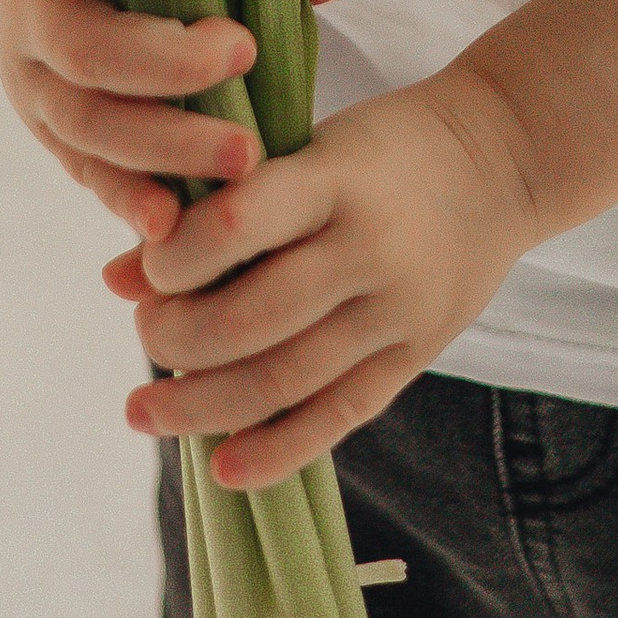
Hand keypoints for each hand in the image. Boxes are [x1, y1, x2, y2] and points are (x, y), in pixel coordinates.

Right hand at [0, 0, 360, 250]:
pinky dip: (131, 200)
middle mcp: (29, 15)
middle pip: (83, 47)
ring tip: (242, 154)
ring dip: (165, 144)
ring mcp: (33, 86)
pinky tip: (174, 223)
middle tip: (242, 53)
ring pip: (87, 124)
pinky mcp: (53, 140)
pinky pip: (89, 176)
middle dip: (164, 62)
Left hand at [108, 65, 539, 490]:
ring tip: (145, 412)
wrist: (503, 158)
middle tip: (146, 336)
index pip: (241, 222)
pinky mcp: (416, 352)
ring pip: (288, 378)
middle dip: (178, 341)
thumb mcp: (304, 149)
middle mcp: (369, 245)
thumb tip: (114, 278)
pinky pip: (340, 415)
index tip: (148, 270)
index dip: (178, 258)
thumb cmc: (380, 148)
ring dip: (203, 408)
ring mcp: (397, 307)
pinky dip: (278, 450)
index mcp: (336, 176)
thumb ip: (219, 208)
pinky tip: (224, 469)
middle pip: (254, 318)